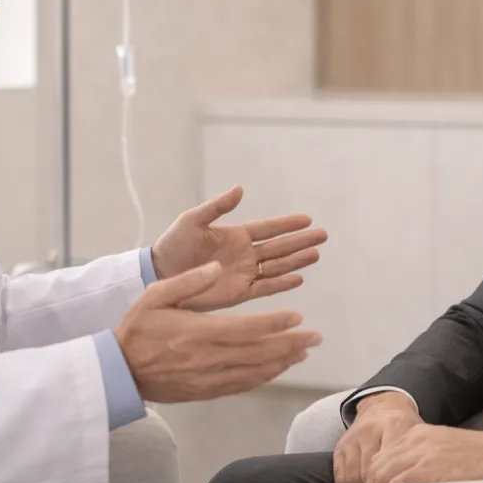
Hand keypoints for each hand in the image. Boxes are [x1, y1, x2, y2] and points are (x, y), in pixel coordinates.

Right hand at [114, 262, 322, 401]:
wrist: (119, 370)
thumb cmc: (137, 328)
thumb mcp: (156, 295)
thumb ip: (190, 281)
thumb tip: (217, 266)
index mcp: (199, 331)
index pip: (247, 329)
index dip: (275, 324)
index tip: (297, 317)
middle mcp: (209, 357)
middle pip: (259, 352)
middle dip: (291, 344)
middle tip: (316, 338)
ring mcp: (208, 377)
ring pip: (254, 371)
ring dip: (282, 362)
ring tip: (303, 352)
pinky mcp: (206, 391)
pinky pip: (241, 385)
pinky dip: (263, 377)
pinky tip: (277, 369)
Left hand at [152, 186, 327, 311]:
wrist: (159, 275)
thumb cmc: (174, 245)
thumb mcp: (193, 220)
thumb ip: (216, 206)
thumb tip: (240, 189)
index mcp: (236, 235)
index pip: (269, 229)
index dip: (288, 224)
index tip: (308, 219)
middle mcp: (245, 254)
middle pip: (280, 247)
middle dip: (301, 241)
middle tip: (323, 236)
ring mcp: (243, 274)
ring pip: (277, 267)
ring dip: (297, 261)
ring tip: (316, 255)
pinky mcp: (238, 293)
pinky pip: (265, 287)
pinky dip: (282, 283)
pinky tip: (298, 278)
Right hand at [333, 392, 421, 482]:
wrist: (382, 407)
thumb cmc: (404, 428)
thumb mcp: (416, 437)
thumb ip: (415, 461)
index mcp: (395, 425)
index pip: (393, 465)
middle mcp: (370, 429)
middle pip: (372, 473)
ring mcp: (352, 438)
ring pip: (355, 477)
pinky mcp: (340, 447)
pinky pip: (342, 477)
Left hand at [366, 424, 482, 482]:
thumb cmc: (479, 458)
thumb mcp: (442, 450)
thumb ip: (419, 461)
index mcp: (416, 434)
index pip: (380, 458)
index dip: (375, 480)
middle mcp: (415, 441)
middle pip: (377, 467)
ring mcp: (422, 454)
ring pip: (384, 476)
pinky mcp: (431, 470)